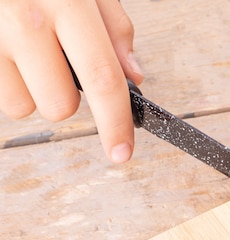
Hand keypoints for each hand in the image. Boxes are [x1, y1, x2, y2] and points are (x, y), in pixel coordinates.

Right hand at [0, 0, 142, 162]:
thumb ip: (113, 26)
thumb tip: (134, 75)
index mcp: (67, 4)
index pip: (103, 78)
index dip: (116, 123)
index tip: (122, 152)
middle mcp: (24, 21)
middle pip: (58, 105)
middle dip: (65, 96)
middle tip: (56, 62)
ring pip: (21, 106)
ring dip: (29, 89)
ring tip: (24, 49)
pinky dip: (4, 79)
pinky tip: (6, 48)